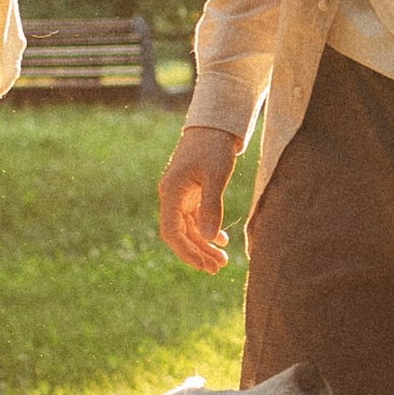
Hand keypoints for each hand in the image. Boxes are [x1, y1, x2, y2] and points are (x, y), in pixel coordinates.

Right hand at [159, 124, 241, 272]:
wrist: (215, 125)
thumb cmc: (214, 147)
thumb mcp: (217, 176)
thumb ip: (212, 207)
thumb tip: (208, 238)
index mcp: (171, 192)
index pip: (171, 231)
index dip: (186, 252)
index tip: (203, 266)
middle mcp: (171, 196)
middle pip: (179, 234)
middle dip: (196, 253)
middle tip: (217, 269)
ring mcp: (180, 196)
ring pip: (188, 229)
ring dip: (203, 245)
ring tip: (222, 261)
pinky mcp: (191, 194)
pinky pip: (195, 219)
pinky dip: (207, 231)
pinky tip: (221, 241)